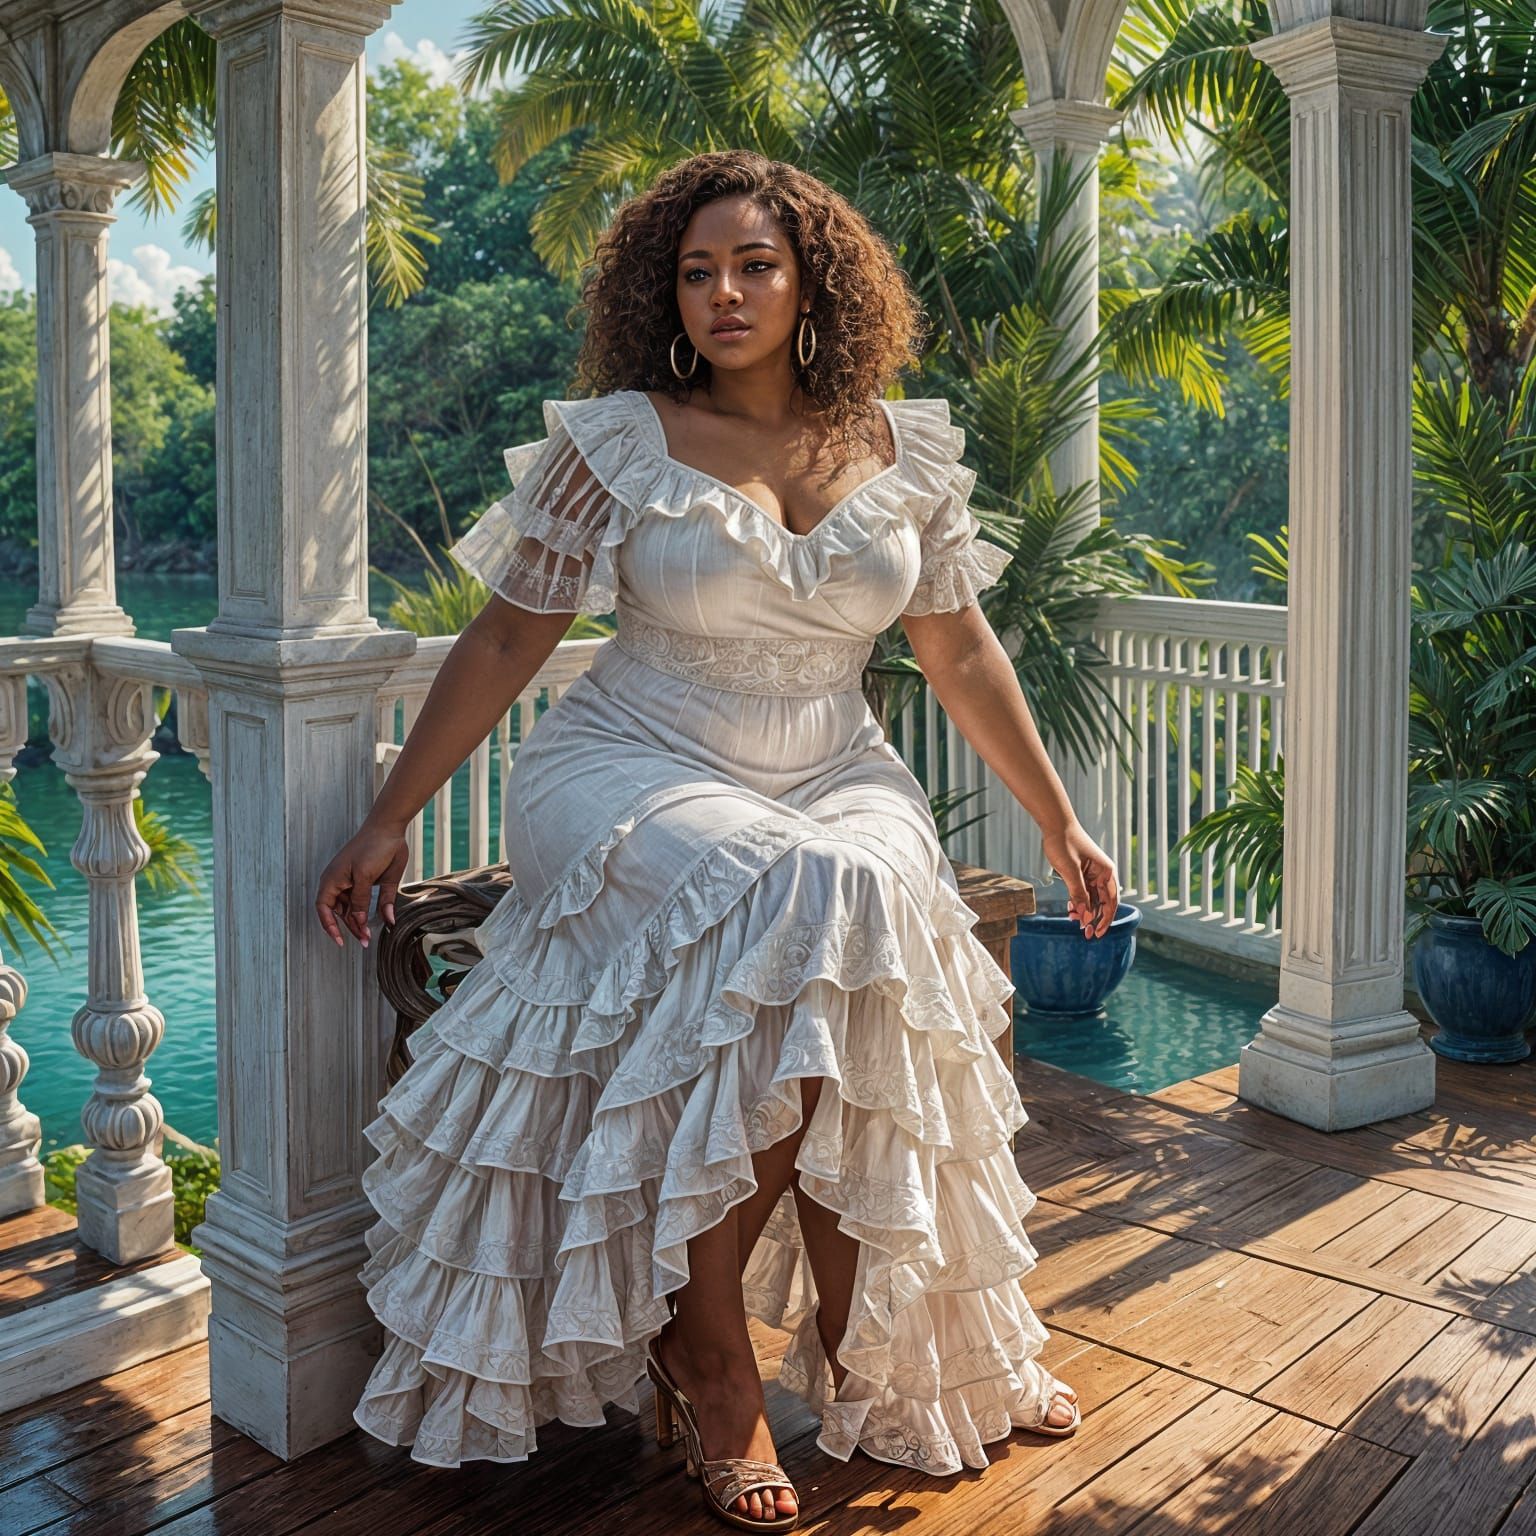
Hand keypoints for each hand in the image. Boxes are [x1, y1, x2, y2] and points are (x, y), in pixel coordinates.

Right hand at [314, 822, 408, 948]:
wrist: (390, 829)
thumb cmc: (371, 847)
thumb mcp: (364, 875)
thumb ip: (361, 899)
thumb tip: (359, 922)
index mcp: (332, 880)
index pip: (324, 908)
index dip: (329, 925)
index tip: (338, 940)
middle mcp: (342, 884)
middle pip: (341, 912)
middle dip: (350, 927)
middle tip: (364, 940)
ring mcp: (357, 884)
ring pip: (355, 910)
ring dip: (361, 923)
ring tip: (370, 936)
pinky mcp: (372, 883)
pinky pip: (371, 902)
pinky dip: (376, 912)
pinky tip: (384, 920)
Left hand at [1040, 820, 1119, 939]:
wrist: (1055, 824)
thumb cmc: (1064, 843)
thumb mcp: (1070, 870)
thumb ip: (1078, 892)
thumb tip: (1084, 915)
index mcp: (1106, 872)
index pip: (1110, 901)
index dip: (1106, 919)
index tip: (1098, 932)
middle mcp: (1102, 874)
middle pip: (1102, 902)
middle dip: (1094, 918)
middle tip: (1085, 934)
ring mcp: (1092, 873)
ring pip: (1091, 898)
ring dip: (1084, 910)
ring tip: (1074, 921)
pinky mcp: (1082, 872)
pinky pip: (1083, 891)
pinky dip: (1078, 901)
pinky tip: (1071, 909)